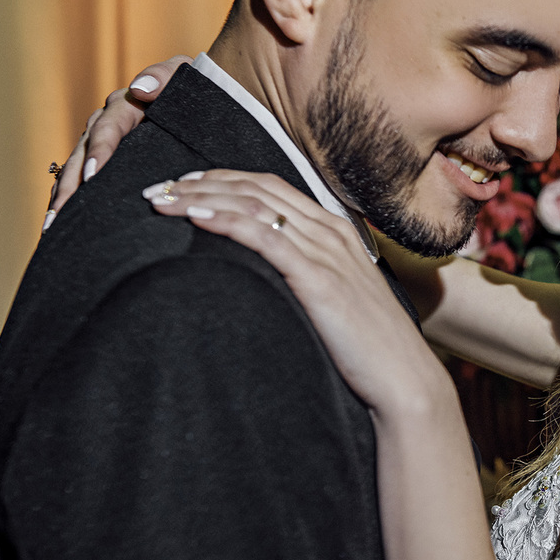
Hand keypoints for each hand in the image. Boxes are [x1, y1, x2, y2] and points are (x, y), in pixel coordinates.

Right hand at [47, 56, 189, 227]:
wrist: (207, 101)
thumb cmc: (197, 88)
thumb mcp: (182, 76)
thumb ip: (163, 76)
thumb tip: (139, 90)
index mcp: (125, 106)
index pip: (107, 129)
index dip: (99, 151)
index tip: (92, 175)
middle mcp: (109, 125)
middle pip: (83, 155)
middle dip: (70, 185)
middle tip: (61, 213)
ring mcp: (107, 145)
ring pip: (78, 170)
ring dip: (65, 197)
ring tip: (54, 225)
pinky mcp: (111, 163)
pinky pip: (88, 181)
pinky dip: (77, 200)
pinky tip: (67, 223)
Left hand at [144, 170, 449, 412]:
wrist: (404, 380)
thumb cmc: (370, 351)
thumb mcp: (338, 302)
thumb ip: (308, 278)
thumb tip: (267, 281)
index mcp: (337, 232)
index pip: (270, 187)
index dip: (222, 180)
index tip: (182, 186)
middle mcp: (331, 234)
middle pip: (255, 188)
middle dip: (200, 182)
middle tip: (156, 189)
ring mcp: (326, 253)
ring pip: (253, 206)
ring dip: (200, 197)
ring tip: (160, 200)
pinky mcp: (318, 279)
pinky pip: (264, 237)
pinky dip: (225, 221)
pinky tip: (193, 218)